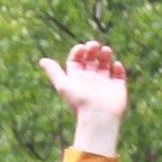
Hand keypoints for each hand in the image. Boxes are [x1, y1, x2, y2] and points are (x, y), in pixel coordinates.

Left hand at [42, 39, 128, 155]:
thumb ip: (54, 72)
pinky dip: (118, 67)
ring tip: (106, 50)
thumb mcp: (63, 85)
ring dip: (105, 55)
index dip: (79, 51)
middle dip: (93, 49)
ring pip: (105, 64)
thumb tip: (42, 60)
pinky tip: (115, 65)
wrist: (98, 116)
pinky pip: (119, 74)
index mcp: (77, 78)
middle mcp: (90, 80)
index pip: (77, 60)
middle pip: (91, 59)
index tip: (82, 48)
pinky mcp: (117, 87)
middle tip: (95, 45)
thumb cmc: (80, 101)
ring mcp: (104, 83)